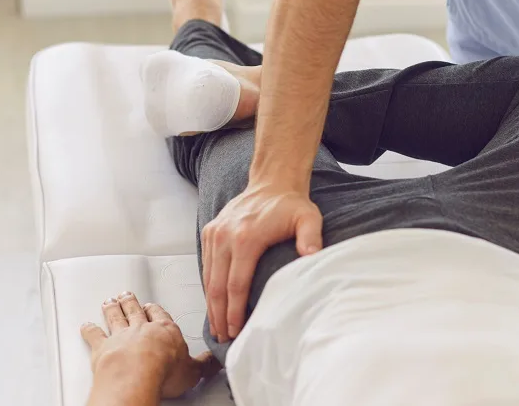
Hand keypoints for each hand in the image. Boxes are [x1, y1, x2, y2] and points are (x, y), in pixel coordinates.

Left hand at [81, 293, 221, 399]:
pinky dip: (89, 330)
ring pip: (116, 316)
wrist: (136, 376)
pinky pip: (94, 335)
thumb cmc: (164, 371)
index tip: (152, 306)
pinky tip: (86, 326)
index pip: (160, 314)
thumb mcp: (192, 371)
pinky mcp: (102, 347)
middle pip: (135, 310)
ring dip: (113, 308)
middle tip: (127, 294)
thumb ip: (203, 364)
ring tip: (110, 301)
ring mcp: (120, 336)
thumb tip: (216, 362)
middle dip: (131, 301)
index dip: (155, 310)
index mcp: (165, 330)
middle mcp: (142, 328)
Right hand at [202, 182, 322, 342]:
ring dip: (211, 304)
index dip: (235, 310)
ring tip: (217, 327)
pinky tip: (214, 302)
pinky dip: (208, 286)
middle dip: (220, 314)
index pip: (236, 284)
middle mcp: (224, 236)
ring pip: (208, 277)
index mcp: (245, 238)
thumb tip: (312, 257)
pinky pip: (206, 264)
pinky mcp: (210, 231)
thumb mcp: (308, 218)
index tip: (237, 330)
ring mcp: (214, 233)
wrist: (271, 181)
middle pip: (217, 285)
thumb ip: (310, 237)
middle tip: (224, 337)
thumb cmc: (291, 204)